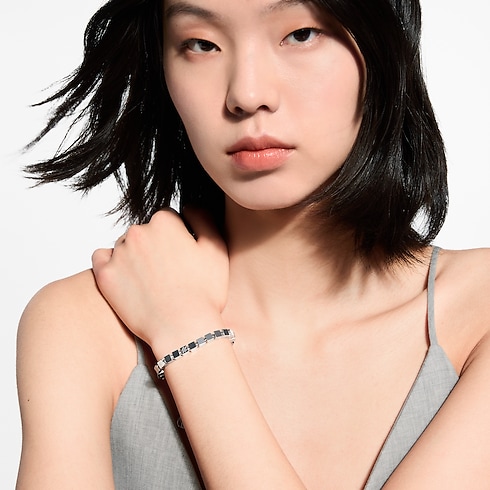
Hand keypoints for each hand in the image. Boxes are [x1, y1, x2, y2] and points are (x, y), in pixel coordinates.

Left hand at [91, 208, 228, 353]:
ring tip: (150, 281)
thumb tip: (188, 207)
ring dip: (135, 255)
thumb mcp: (217, 248)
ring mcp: (119, 253)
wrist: (183, 329)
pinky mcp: (105, 275)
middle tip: (169, 273)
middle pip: (146, 231)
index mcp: (165, 222)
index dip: (178, 238)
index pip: (168, 219)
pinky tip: (126, 277)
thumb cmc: (204, 292)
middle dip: (156, 246)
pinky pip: (101, 257)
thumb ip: (203, 218)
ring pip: (126, 245)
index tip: (183, 258)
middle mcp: (138, 232)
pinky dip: (111, 263)